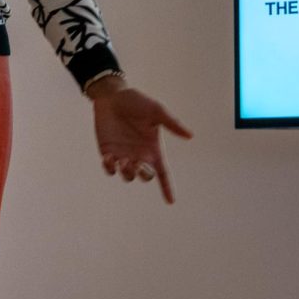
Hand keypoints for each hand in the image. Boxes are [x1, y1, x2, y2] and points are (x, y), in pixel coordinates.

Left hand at [89, 80, 191, 203]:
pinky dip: (109, 167)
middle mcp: (140, 155)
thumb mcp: (156, 111)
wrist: (112, 96)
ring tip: (124, 160)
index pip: (163, 173)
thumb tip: (190, 136)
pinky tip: (109, 157)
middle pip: (146, 176)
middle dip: (143, 175)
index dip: (167, 188)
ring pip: (127, 176)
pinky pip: (109, 168)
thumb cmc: (136, 102)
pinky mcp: (108, 152)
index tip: (171, 202)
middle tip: (136, 164)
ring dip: (127, 172)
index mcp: (154, 149)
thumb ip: (172, 124)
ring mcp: (123, 155)